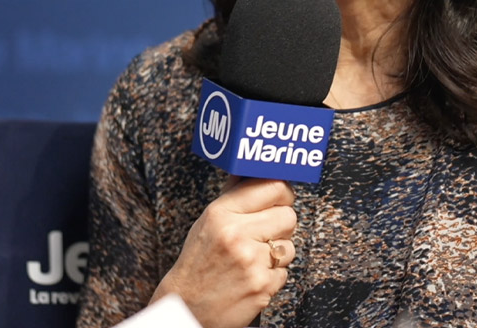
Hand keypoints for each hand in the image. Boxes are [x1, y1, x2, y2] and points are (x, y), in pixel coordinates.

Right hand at [151, 177, 296, 327]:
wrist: (187, 305)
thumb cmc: (198, 261)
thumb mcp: (208, 221)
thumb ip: (234, 195)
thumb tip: (251, 171)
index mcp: (222, 213)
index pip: (274, 187)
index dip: (283, 192)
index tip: (280, 197)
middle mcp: (237, 235)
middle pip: (289, 215)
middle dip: (281, 224)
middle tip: (265, 231)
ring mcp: (251, 262)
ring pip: (289, 246)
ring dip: (277, 252)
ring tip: (253, 257)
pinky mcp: (262, 287)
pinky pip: (284, 272)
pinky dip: (272, 275)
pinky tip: (252, 275)